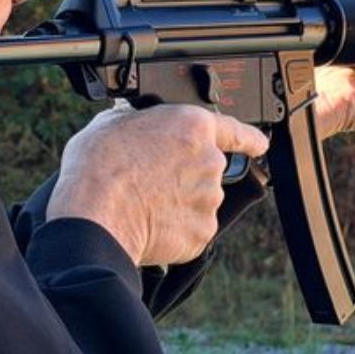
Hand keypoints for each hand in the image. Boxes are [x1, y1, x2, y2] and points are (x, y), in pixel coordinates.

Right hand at [46, 104, 269, 266]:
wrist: (95, 214)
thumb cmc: (99, 166)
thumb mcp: (114, 121)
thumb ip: (140, 120)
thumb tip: (136, 120)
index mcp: (193, 127)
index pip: (236, 130)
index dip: (249, 138)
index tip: (259, 144)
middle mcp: (210, 162)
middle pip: (207, 169)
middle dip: (185, 176)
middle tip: (150, 181)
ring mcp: (209, 200)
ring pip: (198, 201)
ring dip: (178, 203)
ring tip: (143, 203)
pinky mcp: (201, 233)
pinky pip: (190, 230)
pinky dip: (174, 231)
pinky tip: (149, 224)